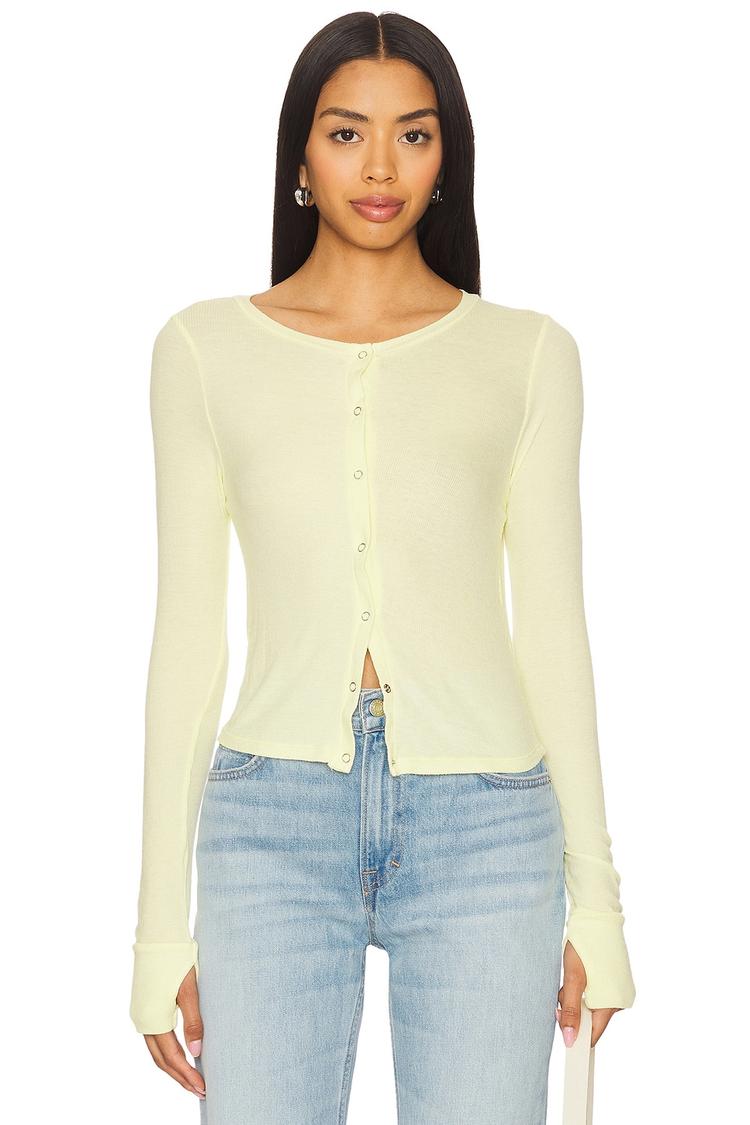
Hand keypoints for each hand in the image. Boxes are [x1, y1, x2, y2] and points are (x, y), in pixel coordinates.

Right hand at [142, 966, 205, 1099]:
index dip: (187, 1075)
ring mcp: (141, 1014)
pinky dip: (167, 1051)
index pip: (171, 1057)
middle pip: (161, 1060)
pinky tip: (180, 1053)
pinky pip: (154, 1038)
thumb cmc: (176, 959)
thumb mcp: (189, 990)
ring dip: (173, 1066)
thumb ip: (193, 1022)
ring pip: (156, 1050)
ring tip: (191, 1078)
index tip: (203, 1088)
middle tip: (200, 1090)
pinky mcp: (144, 1007)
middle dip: (180, 1077)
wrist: (158, 934)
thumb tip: (197, 1055)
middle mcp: (142, 1020)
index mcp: (152, 1019)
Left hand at [555, 940, 621, 1047]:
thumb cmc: (585, 945)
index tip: (561, 1031)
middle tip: (563, 992)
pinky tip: (580, 974)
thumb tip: (569, 1040)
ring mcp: (621, 988)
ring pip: (593, 1005)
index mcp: (614, 1003)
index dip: (577, 1034)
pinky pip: (598, 993)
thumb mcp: (573, 979)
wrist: (597, 917)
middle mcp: (622, 999)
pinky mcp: (617, 979)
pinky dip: (585, 989)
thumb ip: (572, 1011)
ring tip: (571, 978)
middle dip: (574, 1010)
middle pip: (592, 1018)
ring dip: (578, 998)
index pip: (594, 1033)